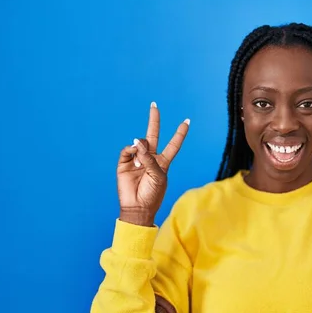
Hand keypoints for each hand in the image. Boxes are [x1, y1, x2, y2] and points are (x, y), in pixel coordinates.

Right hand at [117, 103, 188, 225]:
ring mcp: (137, 159)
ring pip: (140, 143)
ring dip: (141, 149)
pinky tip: (133, 157)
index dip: (180, 133)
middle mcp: (150, 158)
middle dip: (154, 120)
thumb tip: (137, 142)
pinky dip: (131, 151)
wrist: (137, 207)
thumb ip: (149, 158)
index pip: (173, 144)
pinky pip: (127, 150)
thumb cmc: (152, 195)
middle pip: (153, 135)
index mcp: (163, 162)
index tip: (187, 121)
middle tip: (154, 105)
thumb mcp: (158, 176)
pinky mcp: (124, 163)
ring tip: (140, 164)